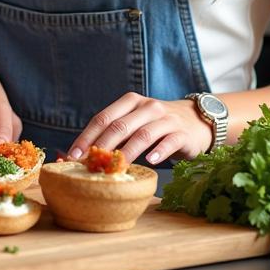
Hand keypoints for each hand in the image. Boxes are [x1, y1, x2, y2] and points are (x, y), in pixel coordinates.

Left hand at [68, 92, 213, 164]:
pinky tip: (151, 161)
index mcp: (129, 102)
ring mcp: (165, 119)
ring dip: (127, 152)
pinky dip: (159, 151)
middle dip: (102, 146)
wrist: (195, 121)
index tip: (74, 155)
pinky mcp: (182, 133)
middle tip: (90, 165)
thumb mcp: (135, 123)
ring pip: (142, 134)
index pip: (103, 118)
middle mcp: (146, 107)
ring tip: (116, 167)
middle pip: (119, 126)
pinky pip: (168, 141)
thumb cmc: (156, 126)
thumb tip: (85, 155)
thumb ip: (115, 134)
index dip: (87, 137)